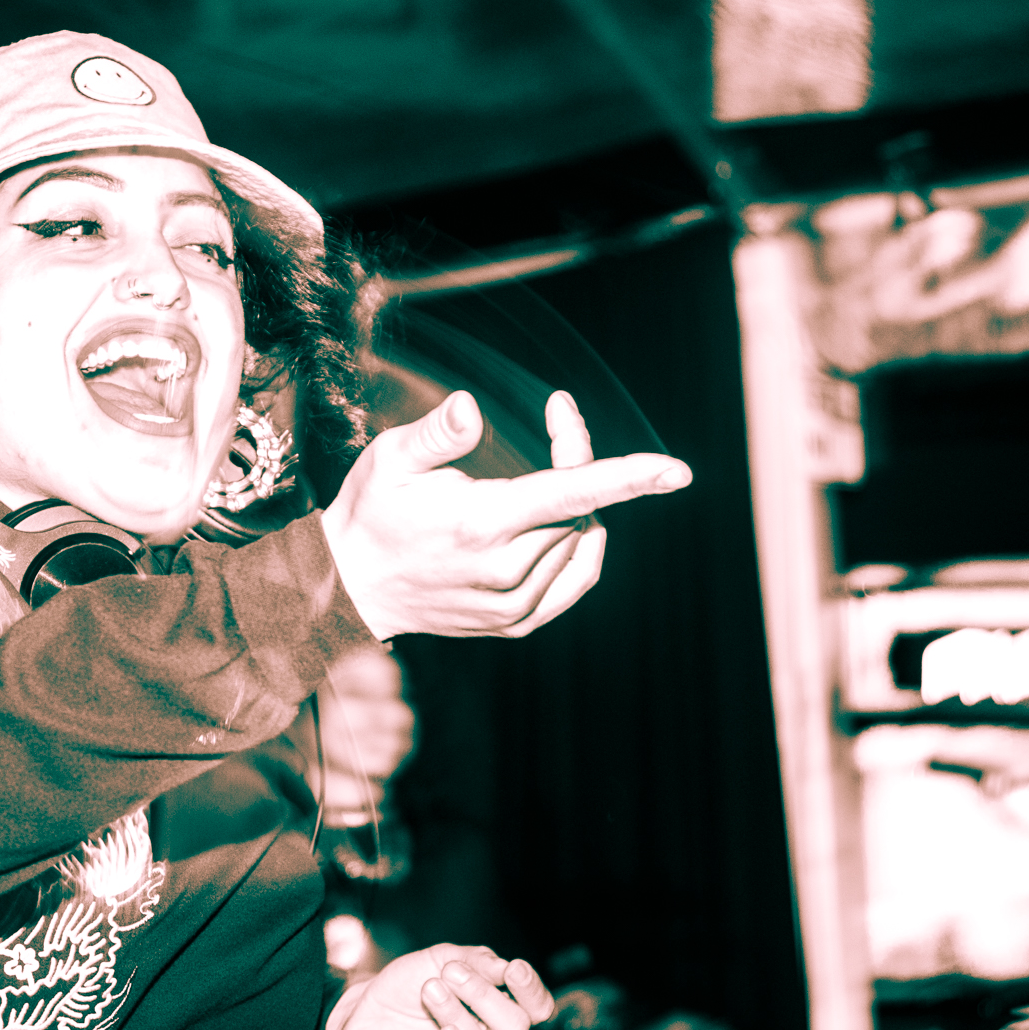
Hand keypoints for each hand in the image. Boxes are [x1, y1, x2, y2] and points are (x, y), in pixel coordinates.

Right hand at [319, 389, 689, 641]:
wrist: (351, 587)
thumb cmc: (371, 514)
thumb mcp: (389, 460)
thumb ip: (437, 433)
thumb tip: (471, 406)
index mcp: (480, 523)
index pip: (572, 494)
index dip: (628, 477)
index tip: (676, 471)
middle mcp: (504, 569)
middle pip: (579, 509)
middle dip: (578, 462)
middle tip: (556, 425)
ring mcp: (512, 603)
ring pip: (579, 543)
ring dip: (578, 507)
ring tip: (543, 480)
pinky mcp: (513, 623)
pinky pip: (573, 581)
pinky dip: (582, 549)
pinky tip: (570, 527)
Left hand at [327, 944, 555, 1029]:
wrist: (362, 1010)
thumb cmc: (407, 986)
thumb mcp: (438, 959)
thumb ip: (474, 960)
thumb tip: (505, 967)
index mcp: (498, 1009)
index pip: (536, 1008)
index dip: (532, 991)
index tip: (513, 969)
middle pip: (515, 1027)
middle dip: (484, 995)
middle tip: (450, 973)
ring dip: (457, 1014)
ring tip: (429, 990)